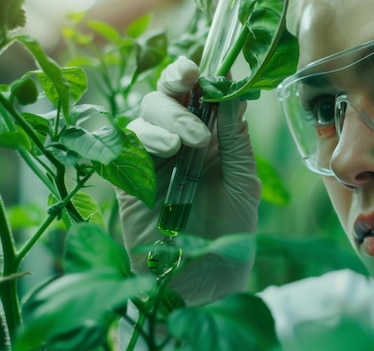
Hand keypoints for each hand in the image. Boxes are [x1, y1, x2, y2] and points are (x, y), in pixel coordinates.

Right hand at [116, 56, 260, 304]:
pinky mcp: (130, 178)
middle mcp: (181, 141)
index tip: (205, 67)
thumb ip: (236, 141)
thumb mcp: (243, 182)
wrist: (206, 278)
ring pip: (146, 113)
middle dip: (178, 86)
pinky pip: (127, 143)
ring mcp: (154, 158)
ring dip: (169, 117)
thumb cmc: (231, 230)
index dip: (198, 75)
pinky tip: (167, 150)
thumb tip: (234, 94)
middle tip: (194, 89)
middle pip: (168, 94)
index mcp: (212, 138)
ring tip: (190, 142)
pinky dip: (146, 137)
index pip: (200, 95)